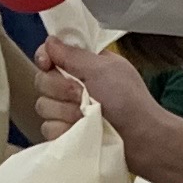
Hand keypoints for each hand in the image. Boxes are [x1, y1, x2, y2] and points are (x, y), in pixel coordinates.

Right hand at [39, 36, 159, 147]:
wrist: (141, 140)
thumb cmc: (128, 101)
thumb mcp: (103, 69)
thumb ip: (73, 55)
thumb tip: (50, 41)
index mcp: (84, 66)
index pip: (50, 55)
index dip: (45, 58)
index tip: (47, 64)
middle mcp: (73, 86)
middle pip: (42, 81)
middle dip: (62, 89)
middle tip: (83, 95)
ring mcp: (68, 111)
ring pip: (43, 106)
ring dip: (66, 112)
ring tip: (87, 117)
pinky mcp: (66, 134)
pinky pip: (48, 128)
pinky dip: (65, 130)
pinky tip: (81, 132)